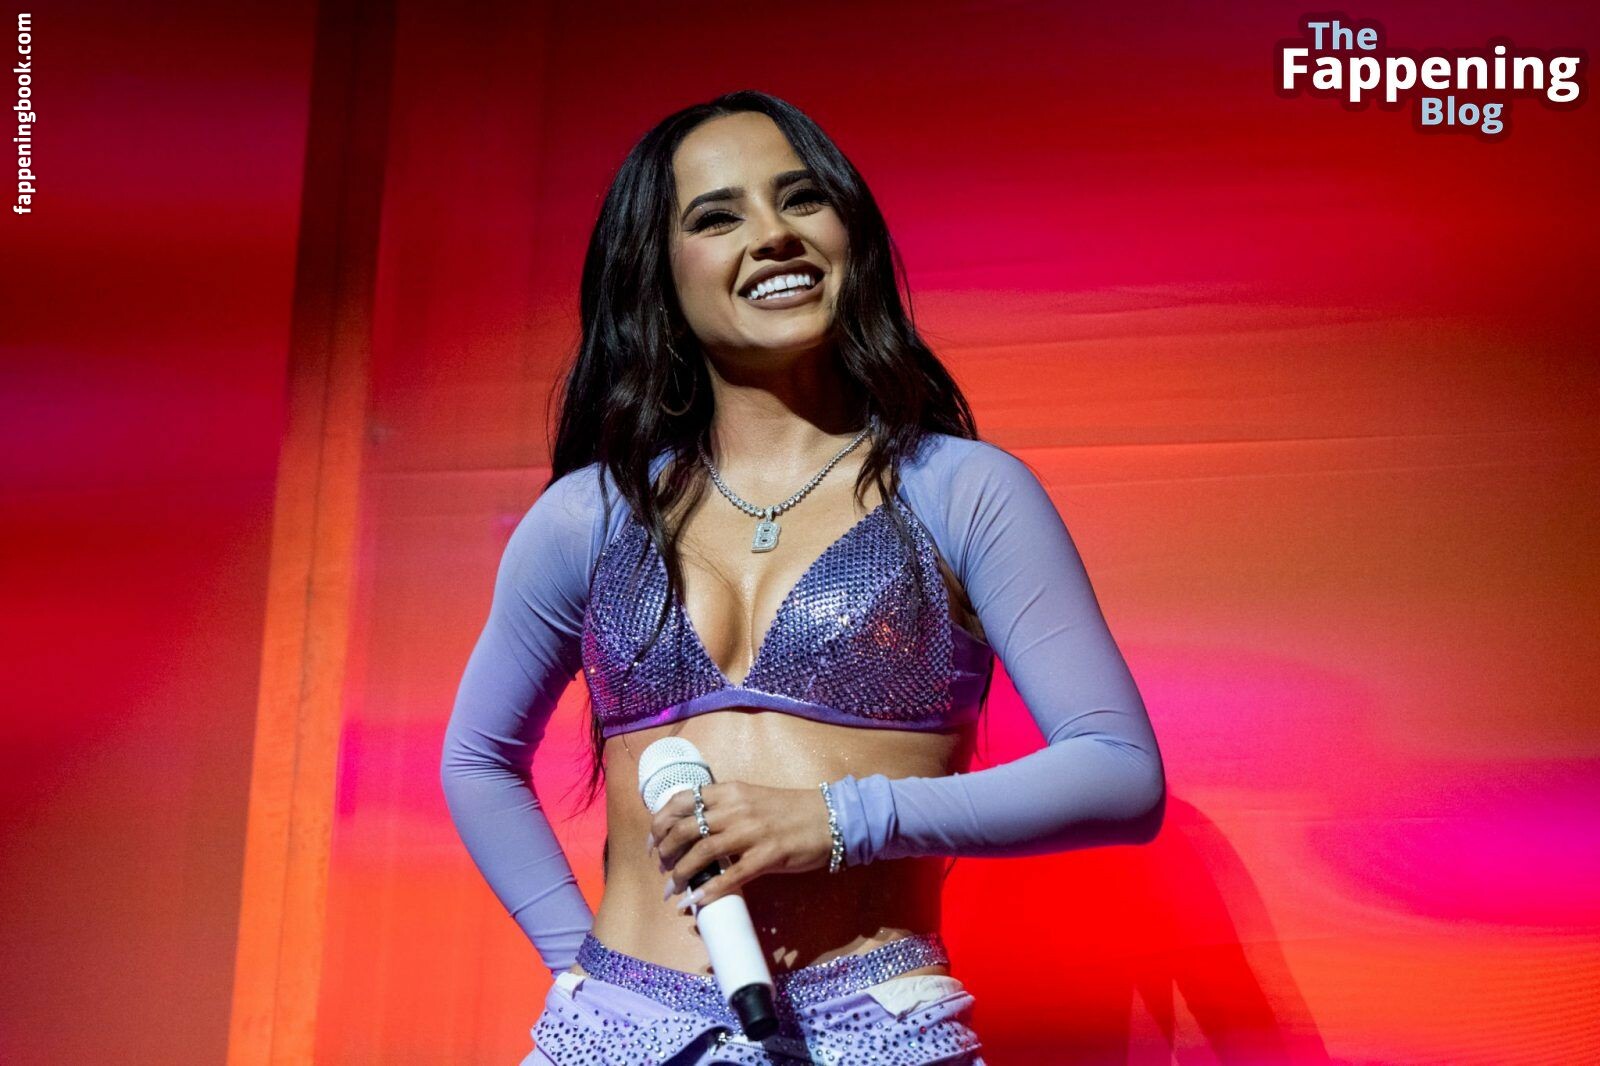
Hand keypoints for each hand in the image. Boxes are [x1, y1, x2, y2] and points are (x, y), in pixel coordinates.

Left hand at [648, 781, 833, 910]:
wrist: (831, 818)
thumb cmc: (790, 810)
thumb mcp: (752, 799)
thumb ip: (725, 810)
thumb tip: (696, 832)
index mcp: (730, 791)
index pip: (682, 800)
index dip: (660, 822)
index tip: (654, 841)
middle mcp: (735, 809)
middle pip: (684, 828)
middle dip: (666, 852)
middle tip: (662, 868)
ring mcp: (750, 833)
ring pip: (701, 853)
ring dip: (681, 875)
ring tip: (673, 890)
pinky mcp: (767, 856)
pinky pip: (730, 876)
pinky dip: (708, 891)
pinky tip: (696, 901)